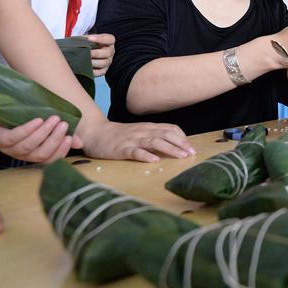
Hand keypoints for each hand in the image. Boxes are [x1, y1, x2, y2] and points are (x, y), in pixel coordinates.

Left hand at [0, 116, 81, 163]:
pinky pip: (13, 138)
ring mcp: (7, 148)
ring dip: (43, 133)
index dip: (60, 151)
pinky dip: (27, 130)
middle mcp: (20, 155)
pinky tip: (37, 121)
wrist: (3, 103)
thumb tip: (79, 143)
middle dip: (54, 140)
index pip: (49, 160)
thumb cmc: (27, 116)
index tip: (69, 137)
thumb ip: (62, 134)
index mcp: (33, 154)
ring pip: (27, 147)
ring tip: (53, 118)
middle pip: (39, 154)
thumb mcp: (48, 124)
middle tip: (63, 124)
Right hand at [78, 120, 194, 162]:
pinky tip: (155, 160)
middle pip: (166, 135)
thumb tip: (174, 143)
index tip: (191, 147)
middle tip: (192, 153)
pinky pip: (135, 152)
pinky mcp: (121, 149)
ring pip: (154, 142)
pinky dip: (146, 155)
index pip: (170, 128)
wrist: (95, 133)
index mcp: (148, 127)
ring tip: (181, 156)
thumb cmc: (120, 135)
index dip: (182, 137)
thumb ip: (154, 135)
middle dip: (181, 144)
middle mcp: (143, 131)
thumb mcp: (140, 131)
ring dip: (170, 149)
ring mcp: (132, 140)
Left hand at [84, 33, 114, 76]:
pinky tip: (85, 68)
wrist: (86, 52)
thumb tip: (75, 43)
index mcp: (109, 42)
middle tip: (86, 53)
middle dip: (96, 53)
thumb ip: (83, 39)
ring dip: (93, 62)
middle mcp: (110, 51)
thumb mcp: (87, 39)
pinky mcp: (104, 70)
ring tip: (83, 61)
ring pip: (104, 63)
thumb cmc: (87, 44)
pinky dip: (92, 71)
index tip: (90, 38)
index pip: (110, 39)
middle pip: (108, 52)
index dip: (101, 39)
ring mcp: (108, 61)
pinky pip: (100, 72)